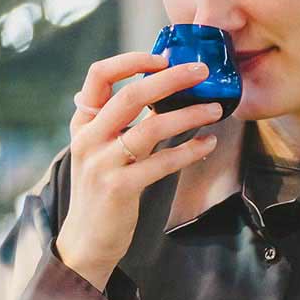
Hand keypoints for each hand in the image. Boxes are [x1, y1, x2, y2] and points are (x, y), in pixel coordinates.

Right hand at [54, 53, 229, 289]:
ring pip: (151, 127)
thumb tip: (160, 89)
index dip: (130, 60)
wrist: (86, 241)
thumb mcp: (101, 150)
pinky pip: (162, 162)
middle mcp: (89, 139)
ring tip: (216, 108)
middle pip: (131, 95)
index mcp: (83, 124)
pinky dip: (189, 150)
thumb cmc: (101, 191)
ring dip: (189, 114)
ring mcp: (102, 164)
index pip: (98, 76)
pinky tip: (207, 143)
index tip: (162, 57)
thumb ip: (120, 122)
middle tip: (202, 71)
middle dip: (170, 78)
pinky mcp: (120, 188)